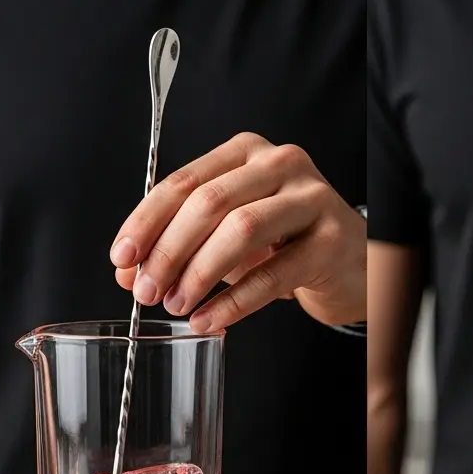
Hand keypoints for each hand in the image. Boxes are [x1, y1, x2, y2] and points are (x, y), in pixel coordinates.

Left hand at [110, 132, 365, 330]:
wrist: (350, 264)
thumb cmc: (283, 244)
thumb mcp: (224, 238)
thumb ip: (177, 247)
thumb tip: (129, 273)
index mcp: (245, 154)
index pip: (183, 182)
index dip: (146, 222)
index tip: (122, 257)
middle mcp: (279, 164)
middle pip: (209, 202)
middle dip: (168, 250)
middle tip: (147, 291)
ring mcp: (311, 197)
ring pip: (240, 229)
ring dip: (199, 273)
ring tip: (177, 305)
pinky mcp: (332, 239)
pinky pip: (272, 273)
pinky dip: (234, 301)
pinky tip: (210, 319)